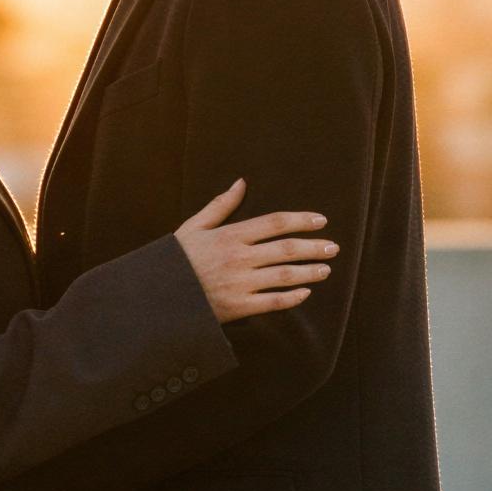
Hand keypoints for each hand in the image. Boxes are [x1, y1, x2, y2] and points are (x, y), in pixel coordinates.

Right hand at [174, 177, 335, 322]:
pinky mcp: (238, 307)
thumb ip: (220, 205)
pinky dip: (292, 298)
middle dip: (314, 247)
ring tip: (326, 269)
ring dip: (309, 272)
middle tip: (333, 247)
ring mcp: (240, 284)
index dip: (301, 220)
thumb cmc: (177, 259)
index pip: (275, 223)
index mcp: (230, 235)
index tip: (321, 221)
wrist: (159, 295)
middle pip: (286, 249)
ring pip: (284, 276)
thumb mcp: (194, 226)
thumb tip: (241, 183)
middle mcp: (239, 258)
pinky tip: (305, 293)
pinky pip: (273, 302)